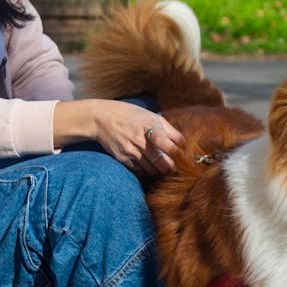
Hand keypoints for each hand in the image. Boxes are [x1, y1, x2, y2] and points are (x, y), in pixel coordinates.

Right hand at [54, 99, 184, 175]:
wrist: (102, 118)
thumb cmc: (131, 115)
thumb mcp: (152, 116)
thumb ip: (170, 130)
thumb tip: (184, 144)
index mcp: (149, 126)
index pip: (165, 143)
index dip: (176, 152)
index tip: (182, 156)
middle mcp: (140, 140)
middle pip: (162, 163)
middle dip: (171, 166)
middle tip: (175, 164)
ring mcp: (130, 151)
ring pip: (153, 170)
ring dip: (160, 170)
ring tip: (163, 165)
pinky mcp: (123, 159)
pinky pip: (141, 171)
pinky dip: (148, 171)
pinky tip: (150, 165)